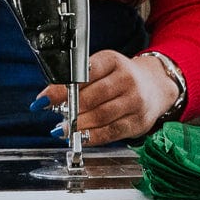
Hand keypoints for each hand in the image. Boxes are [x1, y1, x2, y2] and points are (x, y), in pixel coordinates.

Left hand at [37, 51, 180, 145]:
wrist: (156, 86)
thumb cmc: (120, 77)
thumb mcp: (102, 68)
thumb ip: (79, 80)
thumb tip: (49, 98)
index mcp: (113, 61)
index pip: (84, 73)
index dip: (61, 88)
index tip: (44, 100)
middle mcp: (127, 80)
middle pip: (93, 97)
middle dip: (70, 108)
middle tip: (55, 115)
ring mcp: (135, 102)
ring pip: (102, 116)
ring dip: (78, 125)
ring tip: (63, 129)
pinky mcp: (138, 122)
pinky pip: (112, 132)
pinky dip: (92, 137)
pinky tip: (79, 138)